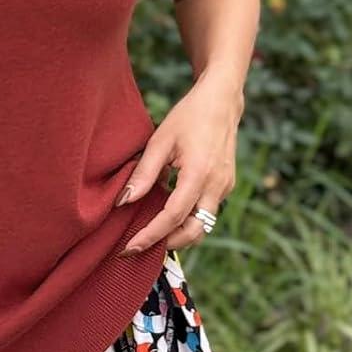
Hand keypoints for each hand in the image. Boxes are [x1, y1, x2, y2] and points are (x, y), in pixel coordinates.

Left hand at [116, 73, 240, 254]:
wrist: (221, 102)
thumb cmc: (188, 117)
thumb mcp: (160, 140)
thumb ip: (144, 173)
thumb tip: (124, 202)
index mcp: (199, 174)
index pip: (173, 216)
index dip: (151, 235)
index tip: (130, 248)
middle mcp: (217, 186)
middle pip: (194, 231)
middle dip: (167, 244)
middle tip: (138, 248)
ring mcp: (225, 187)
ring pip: (203, 226)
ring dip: (178, 235)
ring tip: (150, 235)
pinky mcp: (226, 186)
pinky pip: (206, 212)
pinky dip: (187, 220)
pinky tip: (166, 214)